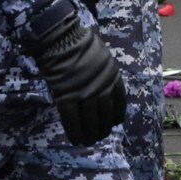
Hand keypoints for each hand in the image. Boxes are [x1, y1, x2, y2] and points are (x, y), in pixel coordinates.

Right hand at [29, 14, 126, 145]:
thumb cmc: (80, 43)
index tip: (114, 123)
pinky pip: (72, 120)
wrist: (61, 38)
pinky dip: (74, 132)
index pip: (119, 102)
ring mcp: (85, 93)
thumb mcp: (103, 57)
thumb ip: (105, 73)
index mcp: (113, 76)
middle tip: (99, 136)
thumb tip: (103, 89)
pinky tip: (75, 139)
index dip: (117, 116)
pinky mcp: (67, 97)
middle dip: (103, 129)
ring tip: (88, 141)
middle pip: (105, 115)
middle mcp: (102, 87)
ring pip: (90, 120)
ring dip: (90, 134)